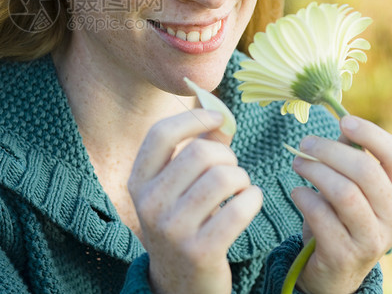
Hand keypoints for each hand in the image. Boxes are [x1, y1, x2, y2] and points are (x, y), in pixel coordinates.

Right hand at [127, 109, 262, 293]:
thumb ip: (196, 149)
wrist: (180, 286)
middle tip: (232, 169)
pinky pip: (239, 208)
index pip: (161, 135)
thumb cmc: (183, 224)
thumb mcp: (176, 189)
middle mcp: (150, 204)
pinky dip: (253, 198)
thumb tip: (221, 116)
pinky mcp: (201, 251)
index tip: (218, 116)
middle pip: (199, 153)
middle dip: (227, 155)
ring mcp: (173, 229)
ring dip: (242, 178)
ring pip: (223, 177)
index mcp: (138, 182)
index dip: (193, 118)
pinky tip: (249, 202)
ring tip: (240, 189)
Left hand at [292, 116, 391, 293]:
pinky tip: (297, 193)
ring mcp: (373, 240)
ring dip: (314, 171)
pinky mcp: (345, 255)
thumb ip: (350, 157)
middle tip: (305, 144)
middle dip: (330, 151)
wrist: (333, 271)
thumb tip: (341, 122)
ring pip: (344, 193)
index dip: (371, 134)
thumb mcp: (352, 188)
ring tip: (297, 164)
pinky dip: (304, 198)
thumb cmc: (341, 219)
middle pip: (366, 171)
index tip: (344, 121)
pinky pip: (321, 215)